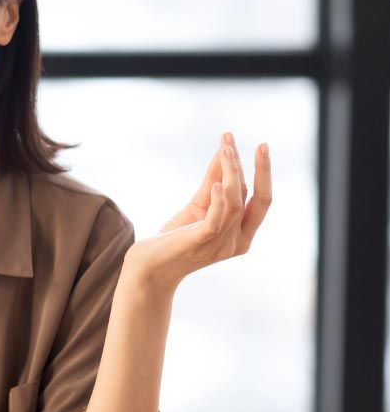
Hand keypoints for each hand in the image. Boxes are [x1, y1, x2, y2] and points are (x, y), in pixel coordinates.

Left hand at [124, 131, 271, 291]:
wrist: (148, 267)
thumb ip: (213, 182)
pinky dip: (218, 200)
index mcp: (241, 235)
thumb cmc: (174, 237)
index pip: (261, 201)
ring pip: (235, 204)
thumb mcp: (198, 206)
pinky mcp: (199, 242)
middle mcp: (237, 242)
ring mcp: (220, 245)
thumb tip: (224, 151)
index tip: (260, 146)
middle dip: (262, 171)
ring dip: (232, 173)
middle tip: (261, 145)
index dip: (263, 173)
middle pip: (258, 201)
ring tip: (226, 150)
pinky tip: (216, 183)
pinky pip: (216, 220)